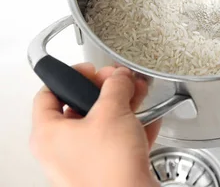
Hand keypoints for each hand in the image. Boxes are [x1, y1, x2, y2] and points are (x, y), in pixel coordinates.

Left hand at [31, 65, 160, 186]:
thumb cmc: (110, 167)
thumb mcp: (113, 110)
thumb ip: (115, 84)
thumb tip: (119, 77)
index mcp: (48, 135)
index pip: (48, 93)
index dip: (71, 75)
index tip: (92, 69)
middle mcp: (59, 152)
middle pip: (78, 107)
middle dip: (106, 89)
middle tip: (119, 80)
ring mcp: (80, 164)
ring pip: (100, 124)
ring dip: (122, 105)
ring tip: (138, 93)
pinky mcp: (102, 173)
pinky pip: (114, 143)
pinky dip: (130, 128)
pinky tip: (147, 119)